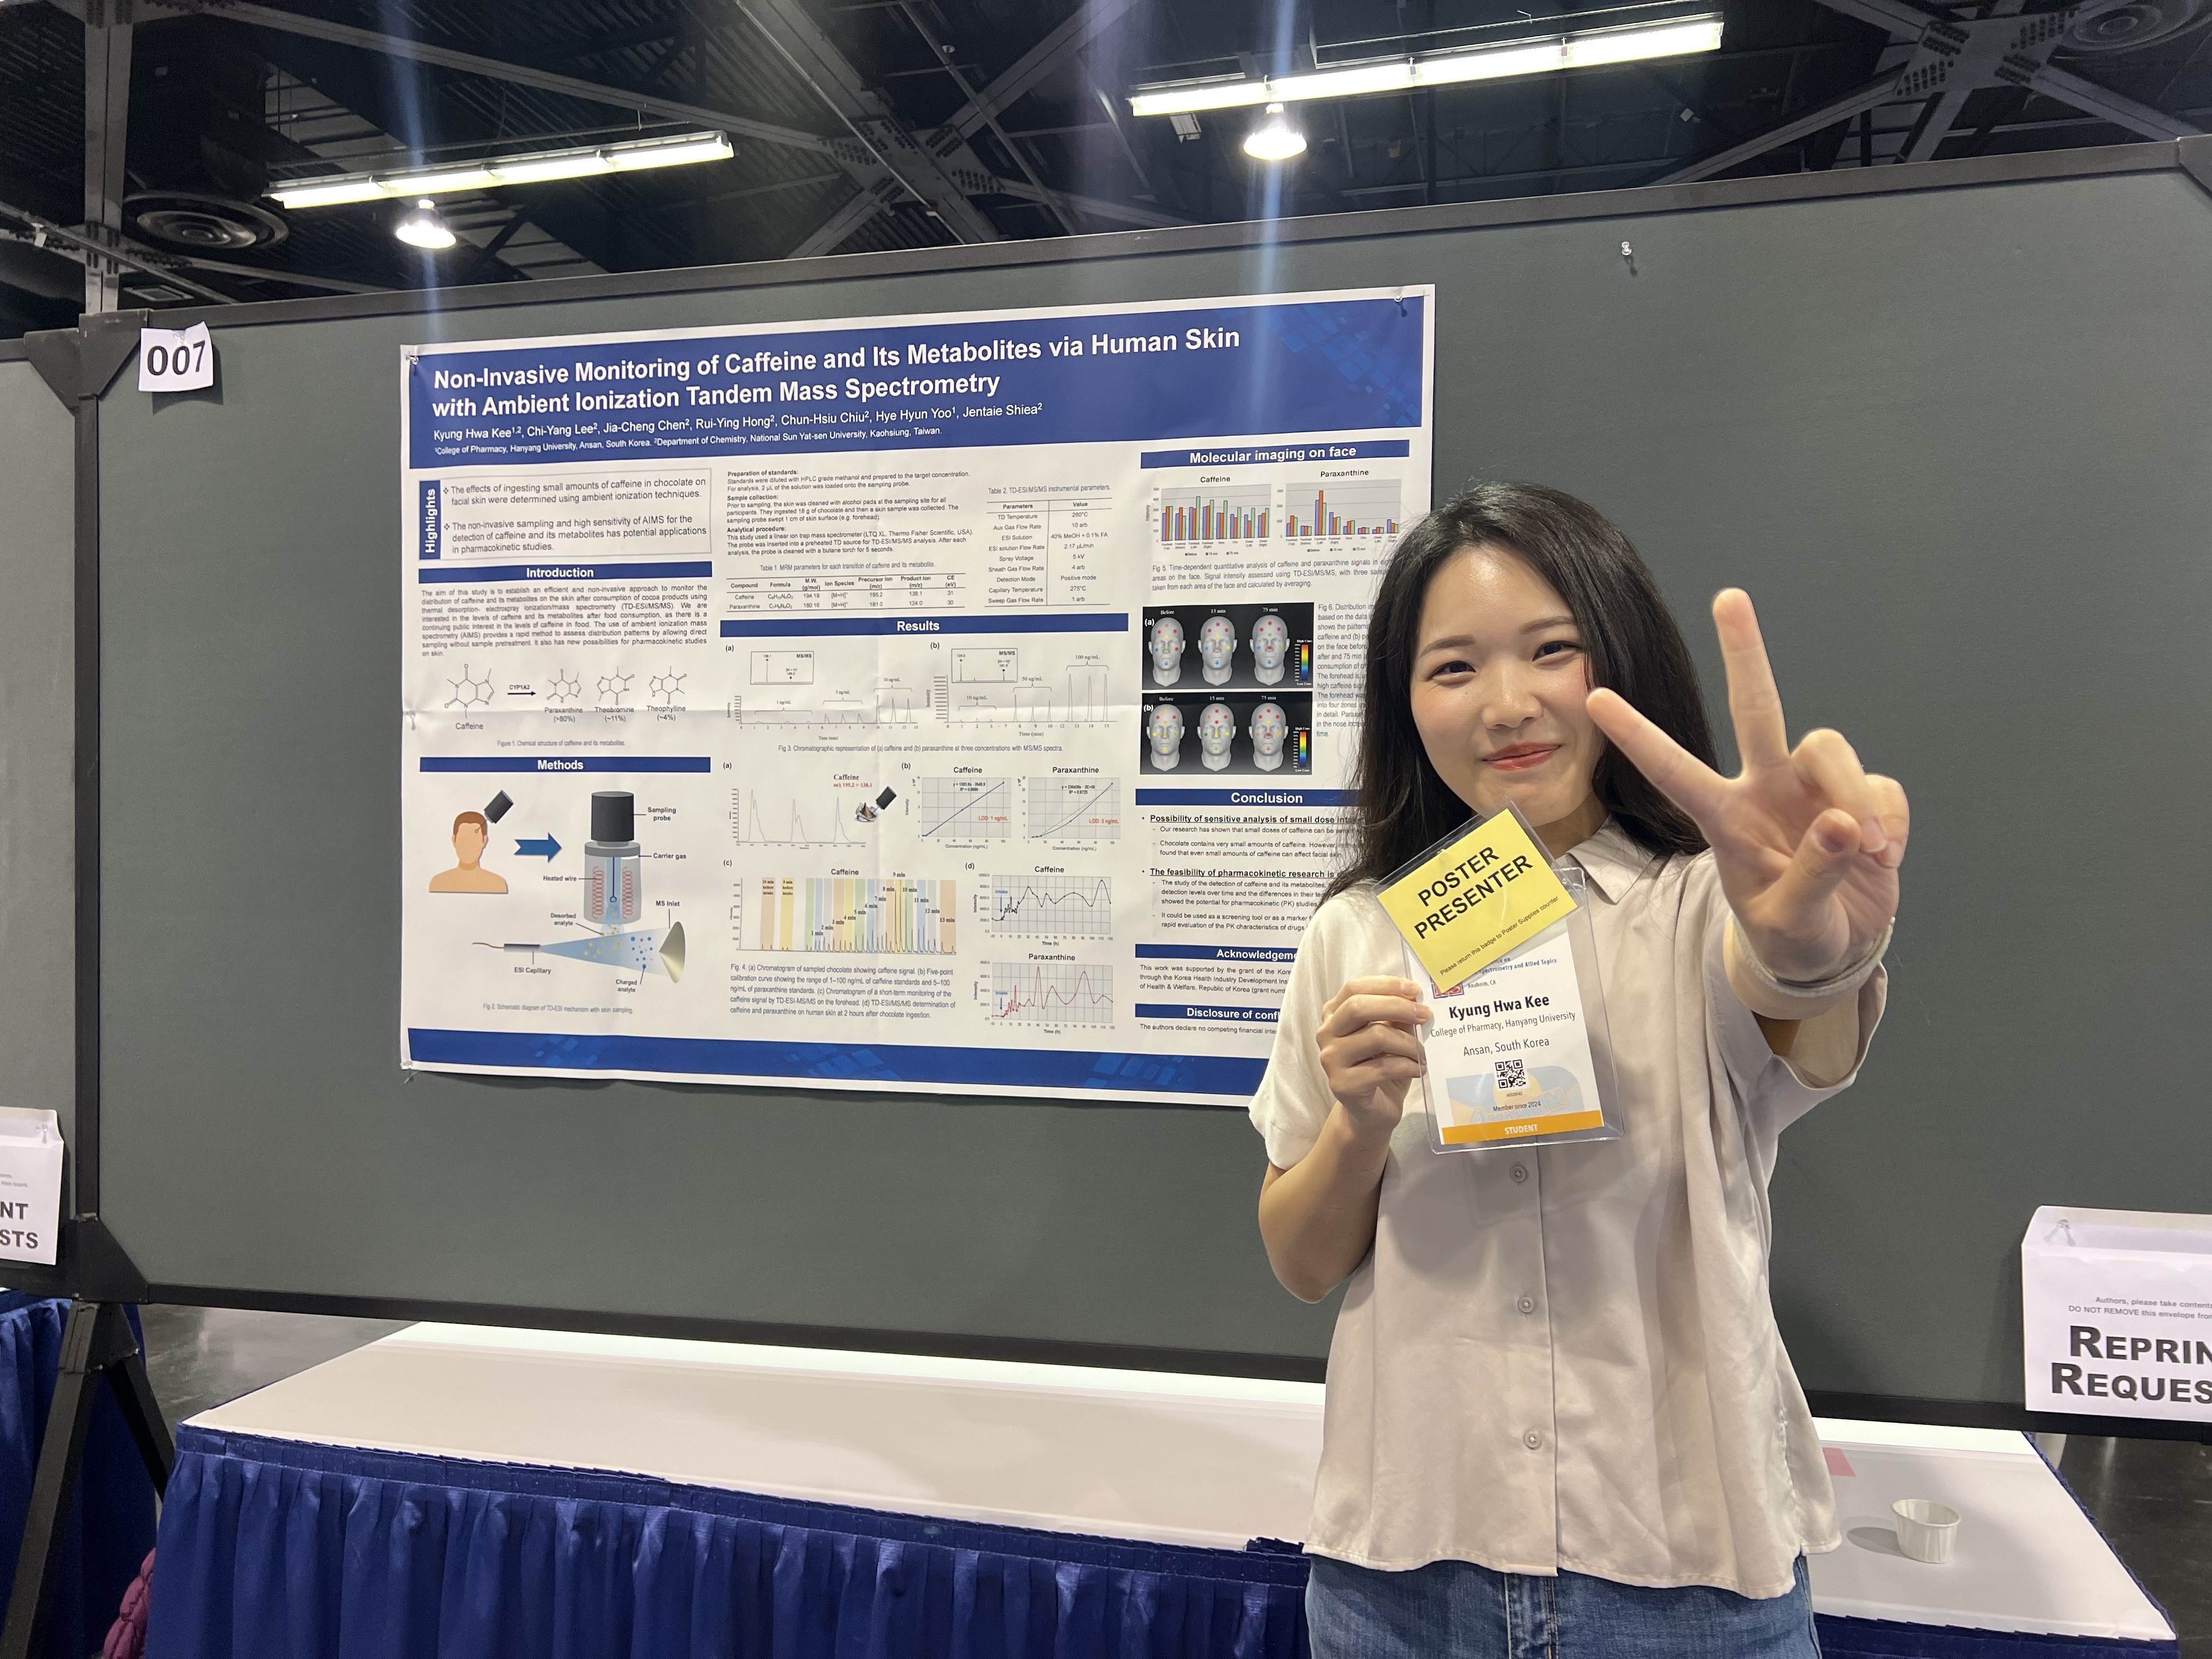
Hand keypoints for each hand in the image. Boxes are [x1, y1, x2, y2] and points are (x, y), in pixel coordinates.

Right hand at [1316, 976, 1430, 1136]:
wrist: (1372, 1111)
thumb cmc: (1382, 1068)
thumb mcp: (1391, 1036)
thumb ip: (1396, 1017)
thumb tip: (1415, 999)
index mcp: (1334, 1015)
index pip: (1354, 988)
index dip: (1385, 985)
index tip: (1414, 990)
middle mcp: (1326, 1034)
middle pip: (1358, 1007)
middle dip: (1397, 1007)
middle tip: (1424, 1014)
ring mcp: (1331, 1059)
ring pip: (1375, 1037)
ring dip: (1408, 1043)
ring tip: (1422, 1053)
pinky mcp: (1342, 1084)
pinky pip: (1382, 1067)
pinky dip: (1408, 1066)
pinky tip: (1419, 1070)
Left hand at [1586, 589, 1905, 982]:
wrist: (1834, 950)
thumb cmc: (1792, 932)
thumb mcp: (1791, 921)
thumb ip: (1812, 876)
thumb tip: (1846, 826)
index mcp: (1726, 818)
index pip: (1674, 770)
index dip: (1638, 736)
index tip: (1596, 696)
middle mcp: (1765, 788)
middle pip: (1756, 708)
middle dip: (1744, 654)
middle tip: (1729, 598)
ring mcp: (1813, 789)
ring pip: (1831, 748)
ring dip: (1858, 796)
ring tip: (1871, 851)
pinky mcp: (1863, 798)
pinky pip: (1882, 788)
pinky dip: (1891, 821)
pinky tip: (1886, 857)